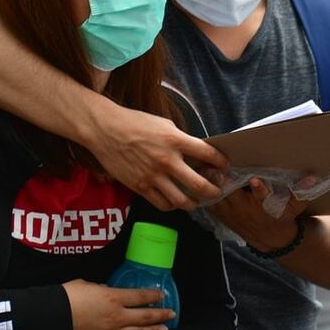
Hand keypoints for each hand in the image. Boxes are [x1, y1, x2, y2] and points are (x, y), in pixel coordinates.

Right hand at [63, 280, 173, 329]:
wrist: (51, 319)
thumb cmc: (67, 297)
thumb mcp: (87, 285)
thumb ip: (102, 289)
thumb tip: (109, 292)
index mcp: (113, 298)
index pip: (140, 297)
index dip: (153, 296)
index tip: (161, 296)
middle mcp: (117, 317)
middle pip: (144, 317)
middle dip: (160, 315)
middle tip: (171, 314)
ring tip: (163, 329)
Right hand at [83, 103, 228, 210]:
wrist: (105, 129)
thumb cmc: (134, 123)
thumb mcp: (163, 124)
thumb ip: (180, 140)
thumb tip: (196, 153)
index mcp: (175, 140)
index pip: (208, 154)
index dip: (221, 162)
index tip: (224, 166)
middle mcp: (167, 160)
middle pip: (200, 185)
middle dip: (214, 191)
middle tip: (217, 191)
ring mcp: (153, 176)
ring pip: (183, 201)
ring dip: (195, 203)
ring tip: (197, 201)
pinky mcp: (140, 186)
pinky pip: (163, 204)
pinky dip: (173, 206)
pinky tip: (175, 201)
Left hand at [209, 177, 308, 251]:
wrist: (269, 239)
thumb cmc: (283, 217)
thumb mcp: (296, 207)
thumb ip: (302, 192)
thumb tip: (312, 177)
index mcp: (264, 206)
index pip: (262, 198)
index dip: (259, 190)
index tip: (255, 180)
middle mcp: (246, 210)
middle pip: (233, 194)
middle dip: (226, 181)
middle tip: (219, 166)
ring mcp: (231, 213)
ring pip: (218, 197)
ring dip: (212, 184)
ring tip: (205, 168)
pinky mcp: (222, 215)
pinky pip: (209, 203)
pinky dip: (205, 192)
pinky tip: (199, 178)